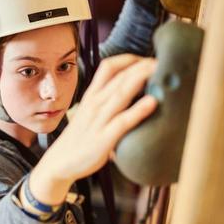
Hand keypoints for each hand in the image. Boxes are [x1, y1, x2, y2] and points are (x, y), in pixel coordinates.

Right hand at [41, 55, 156, 188]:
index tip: (149, 59)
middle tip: (165, 60)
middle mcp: (95, 104)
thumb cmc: (80, 139)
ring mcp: (98, 120)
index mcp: (92, 96)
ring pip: (121, 93)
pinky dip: (137, 110)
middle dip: (143, 65)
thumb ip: (109, 104)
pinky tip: (152, 102)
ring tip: (160, 70)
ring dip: (142, 79)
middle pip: (120, 76)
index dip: (130, 59)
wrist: (58, 163)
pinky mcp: (102, 139)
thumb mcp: (91, 115)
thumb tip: (135, 97)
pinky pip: (122, 122)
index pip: (109, 67)